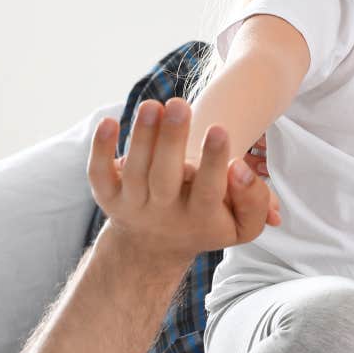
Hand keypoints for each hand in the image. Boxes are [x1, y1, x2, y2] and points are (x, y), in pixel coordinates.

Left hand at [89, 98, 276, 262]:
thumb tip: (241, 168)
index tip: (219, 129)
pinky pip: (99, 174)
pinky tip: (109, 122)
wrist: (154, 248)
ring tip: (152, 105)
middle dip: (172, 139)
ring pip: (134, 171)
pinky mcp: (108, 196)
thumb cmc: (207, 223)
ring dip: (142, 136)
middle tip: (179, 104)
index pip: (209, 190)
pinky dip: (100, 149)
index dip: (213, 161)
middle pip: (164, 177)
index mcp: (202, 219)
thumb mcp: (242, 225)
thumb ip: (255, 200)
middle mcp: (164, 214)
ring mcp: (133, 205)